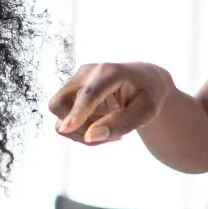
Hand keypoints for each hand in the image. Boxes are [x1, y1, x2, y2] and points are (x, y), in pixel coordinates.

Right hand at [48, 62, 174, 144]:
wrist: (145, 81)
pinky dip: (79, 130)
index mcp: (109, 72)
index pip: (88, 94)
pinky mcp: (71, 92)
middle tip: (109, 135)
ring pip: (59, 113)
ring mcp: (76, 81)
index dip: (77, 112)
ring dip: (80, 131)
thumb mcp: (146, 111)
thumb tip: (90, 136)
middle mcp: (86, 73)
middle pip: (61, 103)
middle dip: (77, 127)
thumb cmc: (148, 95)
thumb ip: (121, 123)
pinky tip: (101, 128)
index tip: (67, 129)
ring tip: (109, 132)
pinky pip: (64, 118)